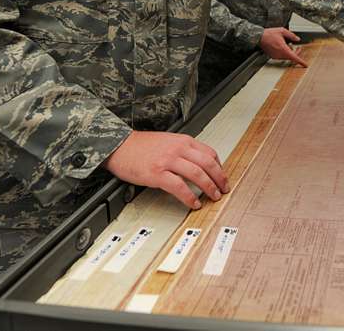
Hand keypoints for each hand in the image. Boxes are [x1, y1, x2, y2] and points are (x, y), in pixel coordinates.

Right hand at [103, 131, 228, 209]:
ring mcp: (168, 161)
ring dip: (209, 188)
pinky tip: (194, 203)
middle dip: (220, 178)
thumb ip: (183, 149)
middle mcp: (178, 148)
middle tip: (223, 189)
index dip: (220, 167)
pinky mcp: (157, 173)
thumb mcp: (167, 141)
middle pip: (208, 164)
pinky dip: (190, 197)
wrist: (119, 146)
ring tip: (213, 197)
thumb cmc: (140, 145)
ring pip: (197, 174)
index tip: (222, 176)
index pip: (210, 153)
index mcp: (183, 141)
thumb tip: (198, 164)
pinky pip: (179, 187)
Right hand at [259, 27, 308, 66]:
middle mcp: (280, 54)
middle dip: (296, 53)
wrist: (259, 37)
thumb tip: (297, 39)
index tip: (305, 64)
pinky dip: (285, 53)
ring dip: (290, 53)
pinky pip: (282, 57)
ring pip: (287, 57)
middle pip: (291, 57)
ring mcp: (276, 56)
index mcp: (283, 48)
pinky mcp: (273, 56)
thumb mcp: (282, 31)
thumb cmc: (269, 34)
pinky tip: (283, 47)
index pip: (294, 57)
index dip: (300, 62)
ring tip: (290, 45)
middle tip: (299, 48)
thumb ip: (292, 35)